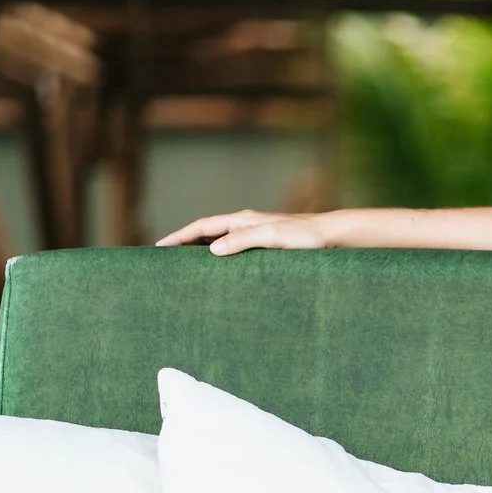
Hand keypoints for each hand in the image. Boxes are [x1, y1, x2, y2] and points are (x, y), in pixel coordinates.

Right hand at [156, 210, 332, 253]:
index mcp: (242, 220)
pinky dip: (221, 259)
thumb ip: (243, 240)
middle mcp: (246, 225)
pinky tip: (220, 272)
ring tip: (185, 268)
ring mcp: (255, 235)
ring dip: (201, 252)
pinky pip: (235, 251)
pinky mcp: (266, 246)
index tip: (159, 248)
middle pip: (206, 233)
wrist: (332, 236)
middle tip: (165, 260)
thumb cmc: (306, 237)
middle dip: (184, 244)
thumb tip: (212, 250)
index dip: (179, 237)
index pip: (201, 226)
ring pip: (220, 243)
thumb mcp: (273, 237)